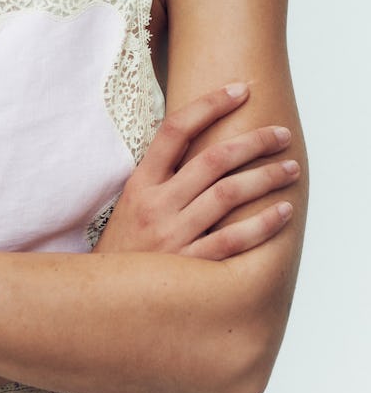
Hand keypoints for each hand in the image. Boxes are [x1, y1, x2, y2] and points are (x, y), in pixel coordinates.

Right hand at [94, 83, 298, 259]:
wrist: (102, 302)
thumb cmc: (126, 250)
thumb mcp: (130, 205)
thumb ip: (161, 177)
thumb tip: (199, 143)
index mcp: (140, 183)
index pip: (175, 130)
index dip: (208, 105)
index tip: (239, 90)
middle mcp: (156, 205)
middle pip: (212, 159)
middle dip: (253, 141)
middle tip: (281, 134)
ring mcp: (173, 236)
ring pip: (228, 195)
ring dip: (265, 178)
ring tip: (290, 168)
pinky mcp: (189, 268)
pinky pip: (233, 241)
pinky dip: (261, 225)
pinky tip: (282, 213)